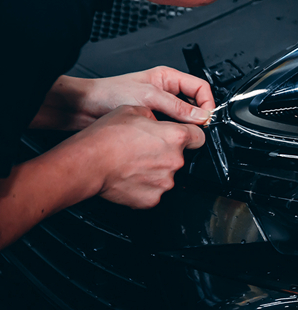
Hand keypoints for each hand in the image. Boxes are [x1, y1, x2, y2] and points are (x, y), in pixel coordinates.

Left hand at [32, 67, 215, 130]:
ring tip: (177, 133)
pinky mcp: (151, 121)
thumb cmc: (109, 93)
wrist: (84, 108)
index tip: (206, 119)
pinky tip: (165, 138)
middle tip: (196, 129)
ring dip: (182, 127)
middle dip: (196, 117)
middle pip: (194, 104)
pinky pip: (169, 128)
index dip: (207, 103)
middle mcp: (166, 92)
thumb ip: (178, 107)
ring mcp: (159, 107)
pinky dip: (170, 134)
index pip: (200, 88)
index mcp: (169, 78)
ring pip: (182, 119)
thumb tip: (201, 116)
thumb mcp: (150, 97)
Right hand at [59, 105, 205, 208]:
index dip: (190, 135)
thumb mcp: (133, 110)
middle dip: (167, 154)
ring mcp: (165, 182)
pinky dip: (145, 187)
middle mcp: (175, 160)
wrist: (87, 163)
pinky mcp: (153, 199)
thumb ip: (155, 115)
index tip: (184, 137)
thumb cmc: (106, 138)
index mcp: (175, 137)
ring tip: (134, 164)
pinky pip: (154, 191)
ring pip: (167, 175)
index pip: (199, 136)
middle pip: (180, 157)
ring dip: (156, 171)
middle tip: (145, 150)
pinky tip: (131, 177)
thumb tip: (158, 120)